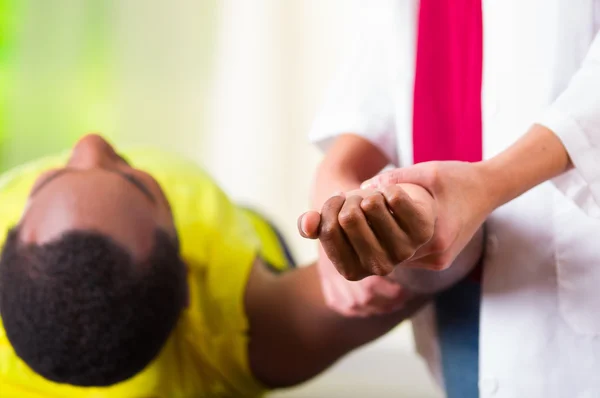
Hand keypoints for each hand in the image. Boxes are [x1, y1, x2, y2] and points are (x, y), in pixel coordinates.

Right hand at [300, 184, 436, 279]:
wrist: (397, 212)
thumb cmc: (359, 218)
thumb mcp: (332, 222)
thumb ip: (313, 224)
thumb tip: (307, 223)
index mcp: (351, 271)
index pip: (329, 229)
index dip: (329, 207)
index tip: (337, 202)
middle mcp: (378, 267)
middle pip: (349, 217)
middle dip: (349, 199)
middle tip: (357, 201)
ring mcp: (403, 251)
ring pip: (372, 204)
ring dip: (370, 193)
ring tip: (375, 202)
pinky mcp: (422, 231)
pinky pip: (395, 197)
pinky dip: (389, 188)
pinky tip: (392, 199)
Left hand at [361, 161, 492, 270]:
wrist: (489, 189)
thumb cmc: (458, 177)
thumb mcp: (428, 171)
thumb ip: (396, 177)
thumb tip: (364, 187)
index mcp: (437, 236)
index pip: (389, 240)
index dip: (370, 226)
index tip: (361, 208)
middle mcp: (438, 256)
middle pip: (391, 253)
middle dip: (372, 237)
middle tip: (356, 218)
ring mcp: (439, 262)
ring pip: (398, 259)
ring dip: (381, 244)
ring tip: (364, 224)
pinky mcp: (439, 261)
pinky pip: (409, 257)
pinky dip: (394, 245)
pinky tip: (381, 230)